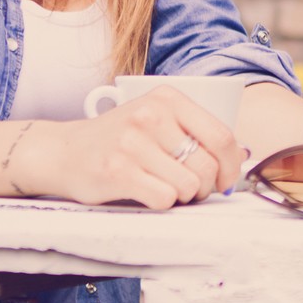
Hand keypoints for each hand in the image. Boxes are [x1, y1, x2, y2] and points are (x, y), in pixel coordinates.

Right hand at [12, 91, 243, 209]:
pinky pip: (164, 199)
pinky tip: (146, 193)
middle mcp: (151, 115)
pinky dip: (162, 204)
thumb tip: (239, 158)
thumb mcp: (156, 119)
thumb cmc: (119, 140)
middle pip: (207, 166)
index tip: (225, 181)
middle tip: (188, 189)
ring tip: (164, 188)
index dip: (232, 166)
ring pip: (188, 185)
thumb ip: (193, 132)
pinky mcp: (117, 171)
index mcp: (167, 99)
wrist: (63, 151)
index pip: (222, 136)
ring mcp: (132, 142)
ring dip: (182, 196)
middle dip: (205, 187)